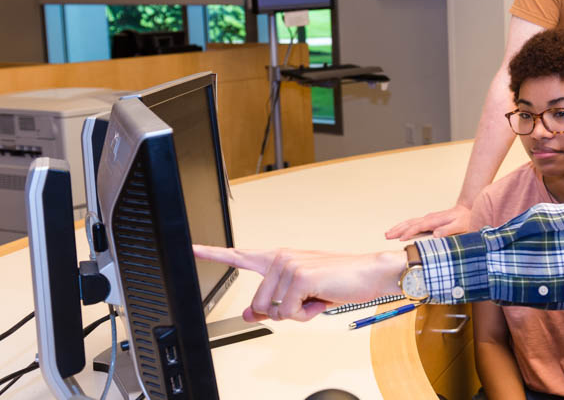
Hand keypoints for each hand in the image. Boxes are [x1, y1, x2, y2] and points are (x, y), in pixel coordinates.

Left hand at [193, 245, 404, 322]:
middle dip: (282, 313)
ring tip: (317, 296)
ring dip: (298, 313)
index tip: (192, 248)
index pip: (240, 255)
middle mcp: (280, 257)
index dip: (213, 253)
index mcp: (279, 258)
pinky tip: (322, 297)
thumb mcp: (302, 296)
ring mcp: (288, 265)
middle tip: (308, 301)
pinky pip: (289, 313)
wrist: (371, 274)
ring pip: (273, 312)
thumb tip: (247, 315)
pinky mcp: (298, 276)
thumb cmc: (340, 282)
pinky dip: (308, 314)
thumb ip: (272, 304)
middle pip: (258, 305)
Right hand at [384, 204, 470, 239]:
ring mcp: (428, 218)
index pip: (418, 227)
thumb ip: (448, 230)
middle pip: (410, 223)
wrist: (467, 210)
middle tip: (387, 235)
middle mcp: (429, 218)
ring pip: (409, 222)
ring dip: (398, 227)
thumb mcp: (459, 226)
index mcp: (434, 221)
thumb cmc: (464, 220)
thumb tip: (435, 234)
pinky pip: (413, 223)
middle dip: (398, 229)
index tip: (400, 239)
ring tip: (388, 233)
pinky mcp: (428, 220)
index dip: (409, 233)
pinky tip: (400, 230)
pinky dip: (404, 226)